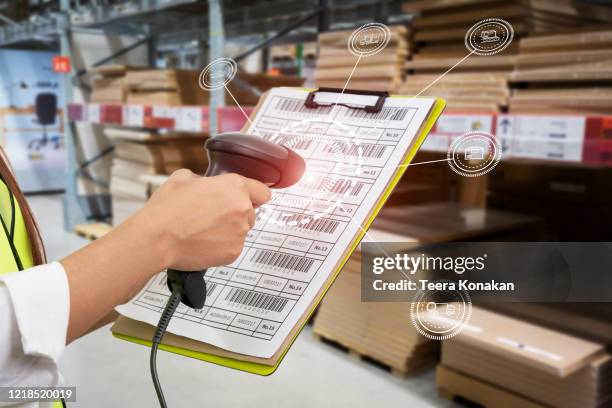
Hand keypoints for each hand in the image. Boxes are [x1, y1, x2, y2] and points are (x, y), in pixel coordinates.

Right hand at [137, 170, 270, 270]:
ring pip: (241, 230)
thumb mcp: (183, 178)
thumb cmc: (167, 209)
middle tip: (212, 216)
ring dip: (228, 230)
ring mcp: (240, 233)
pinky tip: (202, 242)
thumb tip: (205, 185)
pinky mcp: (233, 252)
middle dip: (235, 213)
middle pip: (251, 212)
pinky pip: (232, 247)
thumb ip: (203, 179)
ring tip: (203, 230)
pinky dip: (221, 246)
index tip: (249, 199)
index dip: (253, 195)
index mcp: (235, 187)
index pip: (262, 191)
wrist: (157, 238)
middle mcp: (242, 209)